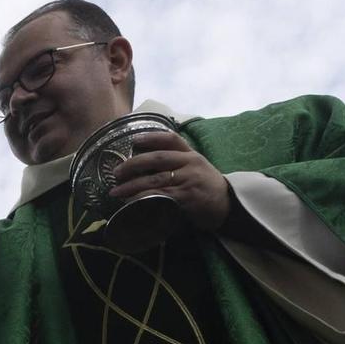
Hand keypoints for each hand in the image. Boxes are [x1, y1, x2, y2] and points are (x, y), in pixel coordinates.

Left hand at [107, 130, 229, 232]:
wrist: (228, 206)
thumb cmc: (207, 188)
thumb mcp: (196, 169)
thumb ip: (177, 164)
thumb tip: (146, 167)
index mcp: (191, 154)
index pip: (171, 139)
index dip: (152, 137)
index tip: (134, 139)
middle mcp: (190, 163)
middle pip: (158, 158)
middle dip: (134, 164)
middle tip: (116, 172)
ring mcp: (189, 179)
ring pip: (156, 178)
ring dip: (132, 185)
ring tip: (116, 191)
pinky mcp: (187, 197)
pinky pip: (161, 195)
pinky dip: (143, 198)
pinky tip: (131, 202)